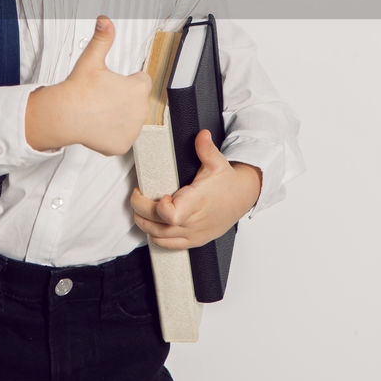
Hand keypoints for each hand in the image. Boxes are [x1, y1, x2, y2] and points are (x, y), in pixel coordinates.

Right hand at [25, 16, 151, 155]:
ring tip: (100, 110)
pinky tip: (99, 125)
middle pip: (136, 101)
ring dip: (120, 116)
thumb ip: (102, 38)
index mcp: (137, 88)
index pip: (141, 80)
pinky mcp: (122, 145)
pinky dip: (112, 134)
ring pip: (130, 120)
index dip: (126, 80)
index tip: (112, 83)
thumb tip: (105, 21)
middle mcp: (140, 110)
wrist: (64, 115)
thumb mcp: (91, 59)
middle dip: (123, 98)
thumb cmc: (78, 89)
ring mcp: (132, 130)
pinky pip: (121, 137)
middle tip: (103, 96)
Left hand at [130, 129, 261, 248]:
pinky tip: (152, 224)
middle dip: (141, 210)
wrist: (243, 198)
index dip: (158, 207)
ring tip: (141, 208)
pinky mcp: (194, 240)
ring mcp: (193, 233)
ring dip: (144, 223)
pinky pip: (170, 246)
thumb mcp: (217, 162)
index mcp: (197, 202)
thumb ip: (206, 149)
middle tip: (138, 196)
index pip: (170, 215)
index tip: (158, 194)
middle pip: (158, 225)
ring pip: (159, 237)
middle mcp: (194, 221)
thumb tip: (202, 135)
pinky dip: (156, 237)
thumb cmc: (227, 183)